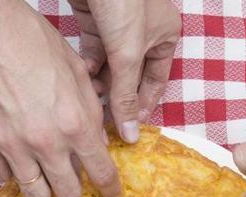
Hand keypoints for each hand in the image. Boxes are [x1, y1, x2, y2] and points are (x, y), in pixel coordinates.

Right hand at [0, 0, 119, 196]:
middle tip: (73, 182)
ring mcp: (10, 145)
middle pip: (67, 193)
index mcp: (74, 123)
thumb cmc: (31, 40)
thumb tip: (96, 140)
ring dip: (44, 189)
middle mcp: (44, 141)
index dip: (109, 188)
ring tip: (45, 176)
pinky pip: (2, 176)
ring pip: (34, 194)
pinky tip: (17, 158)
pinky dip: (13, 172)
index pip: (100, 172)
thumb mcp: (75, 71)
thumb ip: (89, 112)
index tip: (110, 193)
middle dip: (75, 191)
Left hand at [68, 0, 180, 141]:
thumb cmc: (123, 3)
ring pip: (109, 65)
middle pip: (130, 75)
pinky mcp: (95, 19)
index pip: (156, 80)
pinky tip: (79, 76)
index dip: (144, 104)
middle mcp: (144, 31)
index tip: (130, 128)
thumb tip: (130, 134)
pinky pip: (93, 50)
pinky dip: (86, 64)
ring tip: (90, 99)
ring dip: (99, 82)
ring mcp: (118, 25)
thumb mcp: (127, 54)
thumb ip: (126, 95)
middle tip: (103, 118)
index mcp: (165, 35)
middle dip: (116, 95)